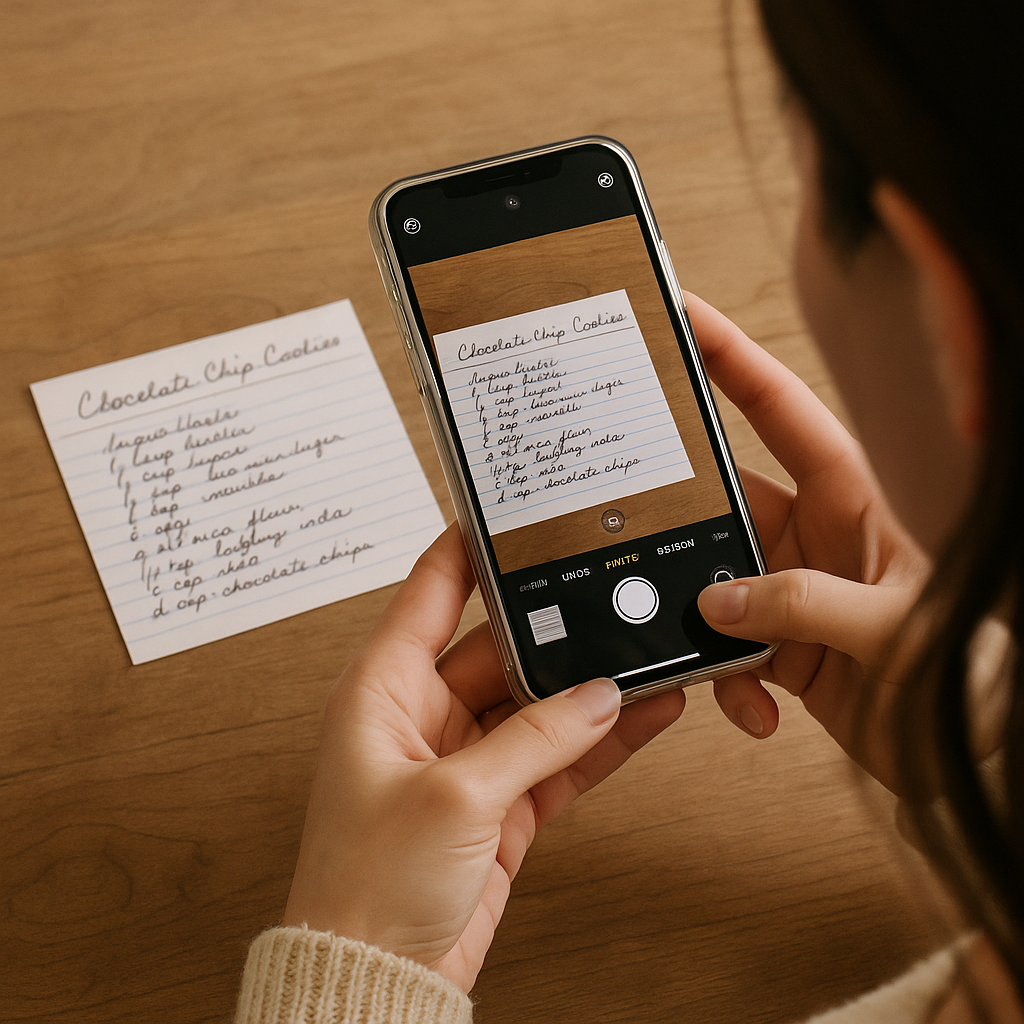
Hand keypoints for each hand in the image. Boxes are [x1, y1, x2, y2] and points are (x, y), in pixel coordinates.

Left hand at [283, 523, 685, 991]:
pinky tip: (640, 714)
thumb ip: (535, 739)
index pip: (430, 593)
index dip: (468, 549)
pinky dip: (597, 740)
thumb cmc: (368, 887)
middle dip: (555, 628)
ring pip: (538, 703)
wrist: (379, 981)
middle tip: (607, 596)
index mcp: (383, 690)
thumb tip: (596, 696)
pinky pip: (556, 755)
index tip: (510, 515)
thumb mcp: (456, 796)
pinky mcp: (499, 803)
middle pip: (499, 647)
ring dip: (587, 687)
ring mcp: (465, 759)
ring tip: (642, 656)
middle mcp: (422, 715)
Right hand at [686, 292, 931, 787]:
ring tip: (708, 648)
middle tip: (630, 508)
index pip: (783, 412)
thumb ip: (805, 604)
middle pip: (726, 498)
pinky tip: (753, 708)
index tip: (683, 321)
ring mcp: (794, 590)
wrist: (975, 755)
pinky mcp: (781, 644)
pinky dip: (726, 679)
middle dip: (681, 509)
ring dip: (700, 615)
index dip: (732, 359)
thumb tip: (721, 601)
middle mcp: (817, 537)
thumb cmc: (969, 673)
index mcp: (854, 501)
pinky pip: (726, 645)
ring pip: (713, 578)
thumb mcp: (895, 629)